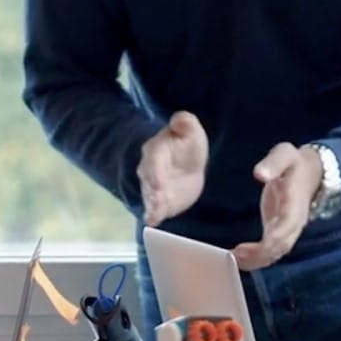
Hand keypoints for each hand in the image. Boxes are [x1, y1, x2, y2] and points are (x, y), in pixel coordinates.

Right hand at [139, 111, 208, 225]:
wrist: (187, 165)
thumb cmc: (187, 145)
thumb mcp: (190, 130)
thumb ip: (185, 123)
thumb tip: (179, 119)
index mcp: (156, 149)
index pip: (153, 159)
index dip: (155, 171)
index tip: (158, 183)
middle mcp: (149, 169)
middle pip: (149, 180)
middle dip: (153, 190)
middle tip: (157, 199)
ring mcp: (153, 187)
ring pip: (150, 196)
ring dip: (153, 204)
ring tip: (155, 213)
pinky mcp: (160, 202)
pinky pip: (155, 209)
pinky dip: (153, 215)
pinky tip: (152, 221)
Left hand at [231, 143, 320, 270]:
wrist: (309, 172)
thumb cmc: (293, 162)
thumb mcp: (284, 154)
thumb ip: (273, 163)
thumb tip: (259, 174)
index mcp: (296, 202)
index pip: (288, 224)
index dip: (275, 237)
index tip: (259, 246)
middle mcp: (295, 221)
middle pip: (283, 244)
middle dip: (262, 254)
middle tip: (236, 256)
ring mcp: (288, 228)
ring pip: (277, 252)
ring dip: (257, 260)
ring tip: (234, 260)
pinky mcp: (280, 231)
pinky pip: (272, 250)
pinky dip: (257, 258)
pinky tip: (239, 258)